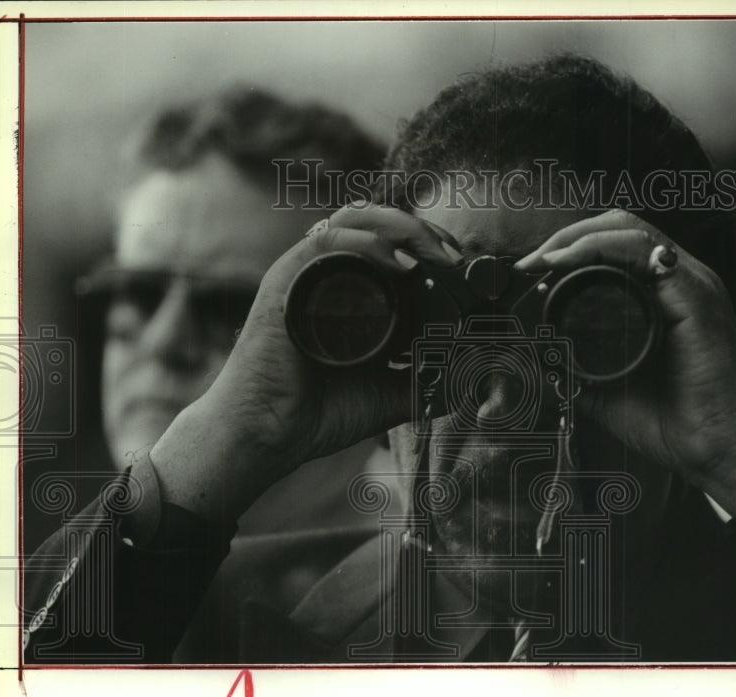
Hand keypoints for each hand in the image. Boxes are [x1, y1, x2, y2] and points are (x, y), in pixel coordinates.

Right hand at [150, 204, 460, 520]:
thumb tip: (470, 377)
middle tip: (456, 259)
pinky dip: (369, 246)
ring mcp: (305, 275)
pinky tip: (401, 265)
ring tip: (436, 254)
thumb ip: (425, 381)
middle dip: (424, 232)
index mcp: (347, 291)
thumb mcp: (388, 393)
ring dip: (403, 229)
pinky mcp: (286, 283)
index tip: (463, 267)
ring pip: (355, 221)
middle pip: (378, 224)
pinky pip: (328, 243)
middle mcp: (326, 275)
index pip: (391, 242)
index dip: (429, 243)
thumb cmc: (315, 413)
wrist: (266, 436)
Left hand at [516, 209, 735, 521]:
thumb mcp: (614, 394)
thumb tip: (547, 368)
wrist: (723, 448)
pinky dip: (599, 249)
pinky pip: (644, 253)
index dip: (572, 247)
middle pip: (620, 227)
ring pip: (629, 230)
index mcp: (669, 296)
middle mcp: (683, 282)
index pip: (618, 245)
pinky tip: (569, 264)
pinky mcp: (695, 297)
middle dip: (568, 235)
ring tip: (544, 260)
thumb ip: (583, 376)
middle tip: (531, 263)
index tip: (533, 271)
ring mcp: (692, 284)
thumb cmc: (684, 424)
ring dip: (578, 237)